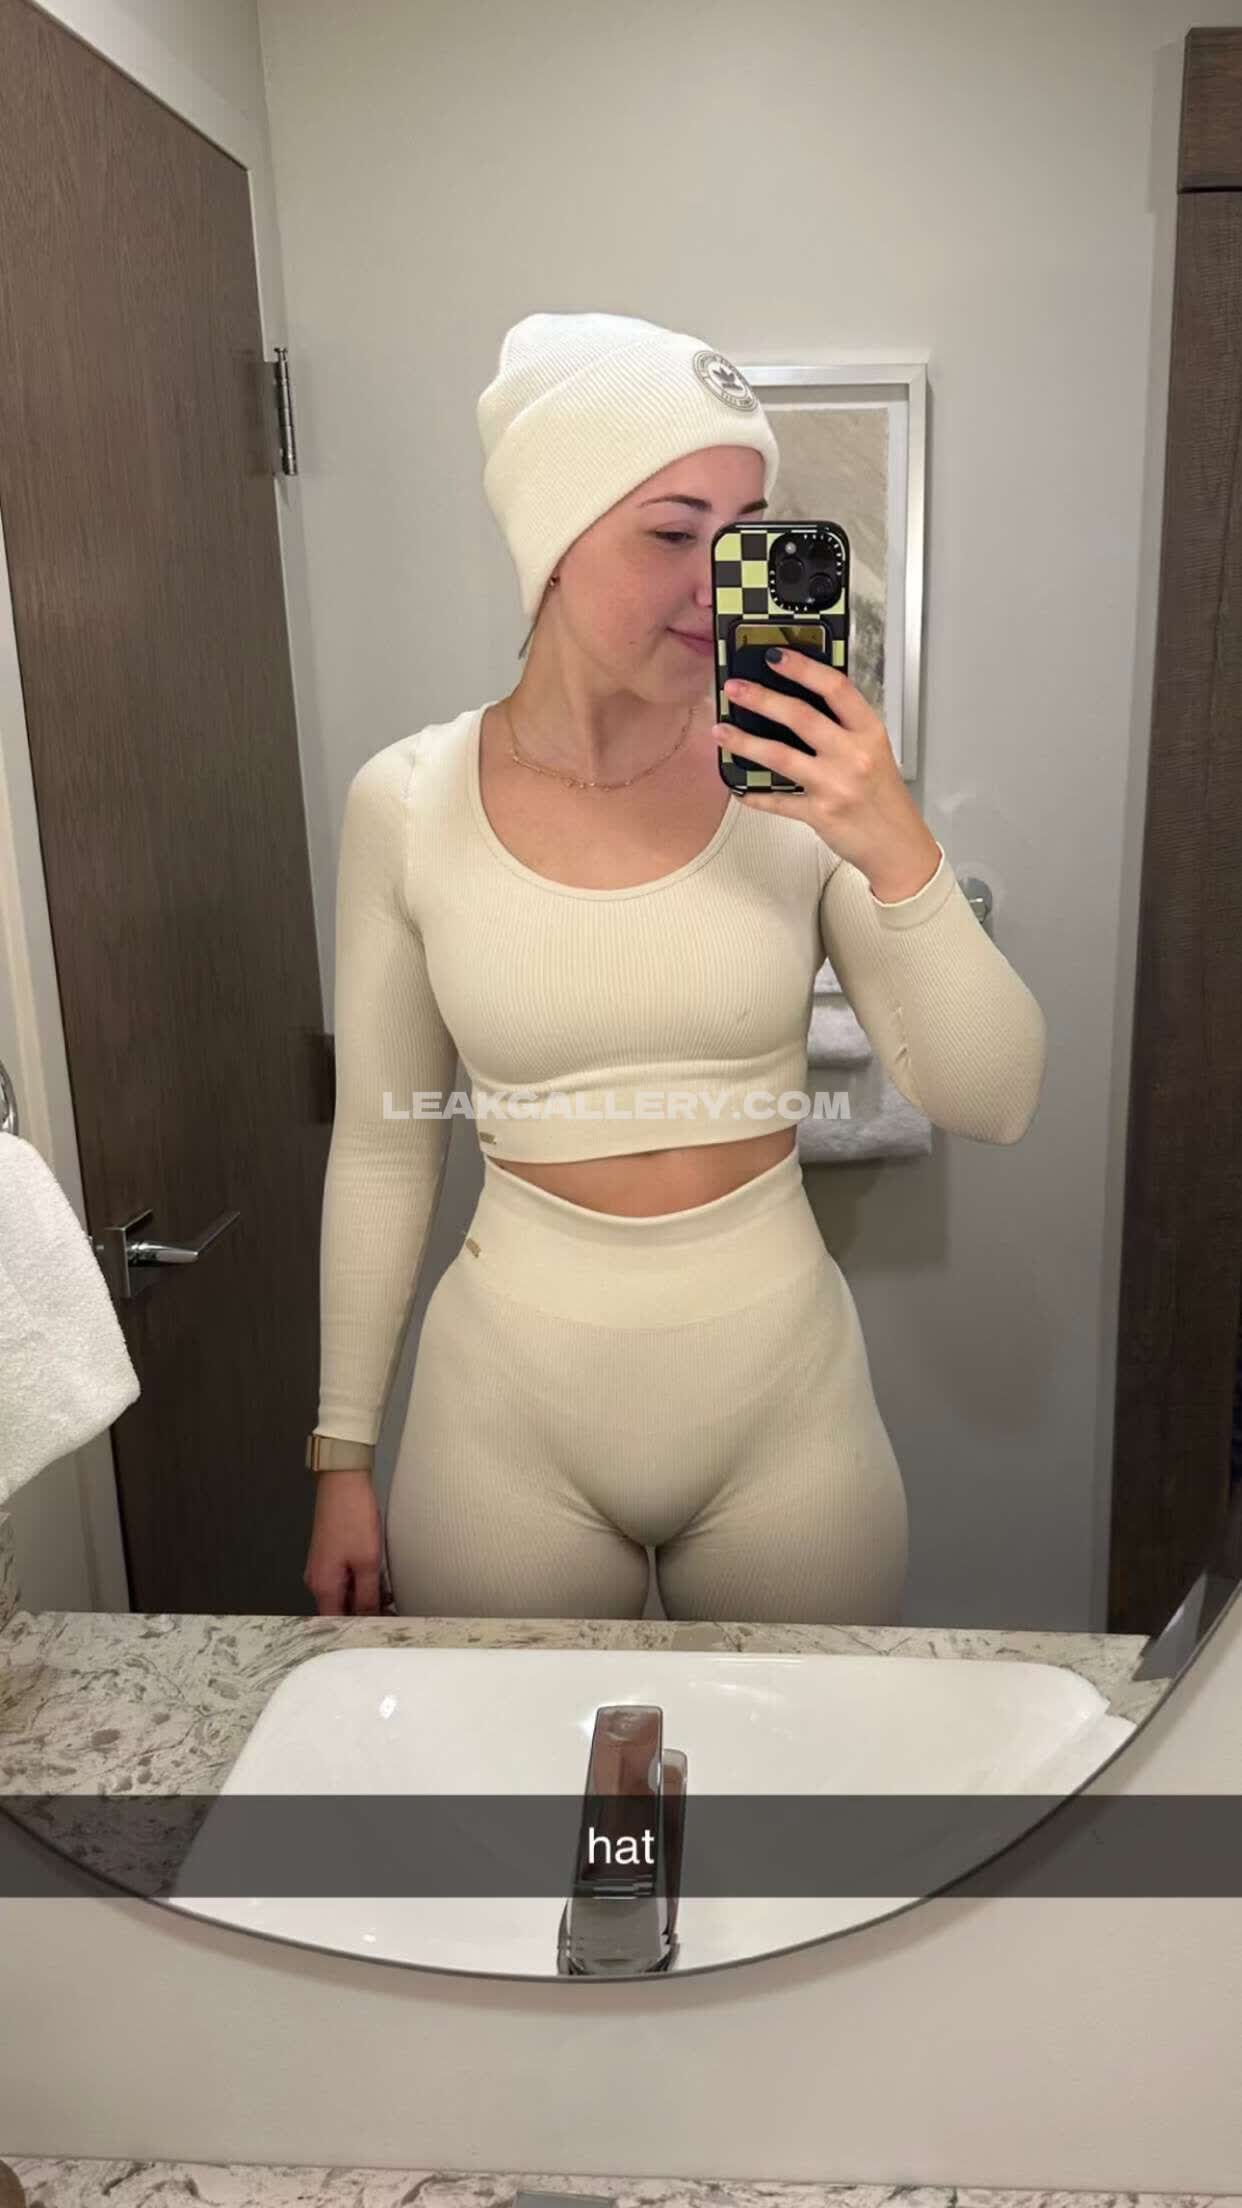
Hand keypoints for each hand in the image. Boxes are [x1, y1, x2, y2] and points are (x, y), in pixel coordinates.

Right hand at [304, 1467, 385, 1615]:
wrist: (343, 1482)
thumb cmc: (354, 1520)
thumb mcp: (367, 1561)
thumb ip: (367, 1595)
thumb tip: (367, 1619)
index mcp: (323, 1586)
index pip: (337, 1623)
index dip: (358, 1629)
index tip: (382, 1630)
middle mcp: (317, 1580)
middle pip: (339, 1609)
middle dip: (364, 1614)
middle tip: (391, 1614)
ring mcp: (322, 1566)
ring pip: (343, 1594)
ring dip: (364, 1597)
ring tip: (390, 1598)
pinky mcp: (329, 1554)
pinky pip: (343, 1579)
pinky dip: (360, 1583)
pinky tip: (379, 1580)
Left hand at [717, 649, 941, 899]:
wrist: (897, 846)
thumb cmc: (884, 798)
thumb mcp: (874, 751)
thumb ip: (844, 727)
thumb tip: (800, 702)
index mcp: (869, 732)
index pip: (836, 688)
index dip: (803, 668)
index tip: (776, 656)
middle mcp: (853, 755)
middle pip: (800, 716)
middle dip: (761, 698)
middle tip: (735, 688)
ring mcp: (835, 785)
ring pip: (780, 756)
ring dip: (745, 741)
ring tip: (721, 731)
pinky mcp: (819, 813)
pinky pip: (777, 800)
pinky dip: (755, 794)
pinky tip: (739, 787)